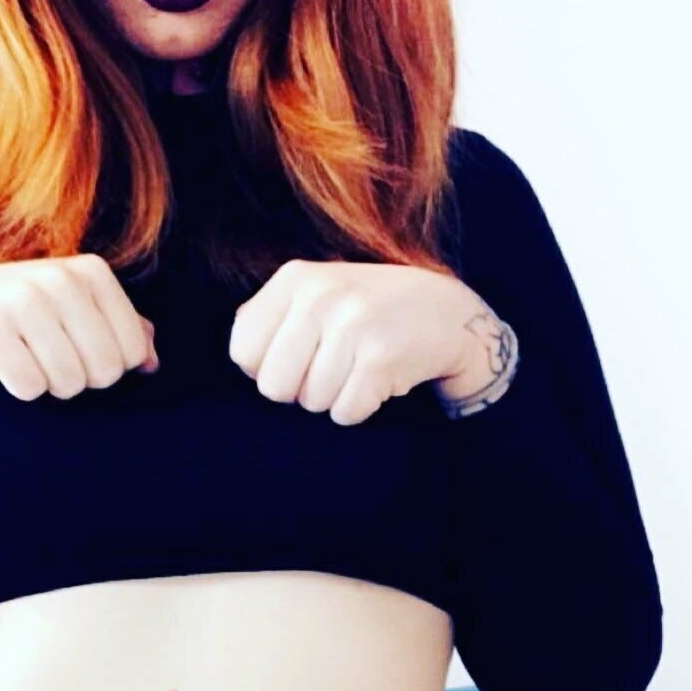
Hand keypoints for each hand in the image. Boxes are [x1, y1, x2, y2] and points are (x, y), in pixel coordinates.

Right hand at [0, 253, 159, 402]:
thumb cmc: (17, 319)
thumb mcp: (70, 313)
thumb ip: (118, 328)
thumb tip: (152, 361)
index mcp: (89, 272)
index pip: (132, 352)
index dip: (108, 368)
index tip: (78, 355)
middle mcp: (58, 279)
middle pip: (104, 371)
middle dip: (78, 381)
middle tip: (47, 362)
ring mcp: (22, 300)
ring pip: (68, 382)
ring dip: (47, 387)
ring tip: (25, 363)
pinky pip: (29, 386)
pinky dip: (17, 390)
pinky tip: (0, 370)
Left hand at [228, 258, 488, 425]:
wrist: (450, 313)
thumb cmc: (371, 309)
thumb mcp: (318, 291)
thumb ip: (271, 316)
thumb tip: (242, 356)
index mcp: (295, 278)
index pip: (243, 351)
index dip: (266, 368)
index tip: (297, 358)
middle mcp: (320, 295)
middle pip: (272, 385)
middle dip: (299, 390)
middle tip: (330, 369)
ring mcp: (352, 324)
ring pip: (311, 402)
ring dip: (334, 398)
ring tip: (358, 368)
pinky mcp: (381, 356)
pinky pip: (345, 412)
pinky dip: (360, 408)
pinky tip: (377, 380)